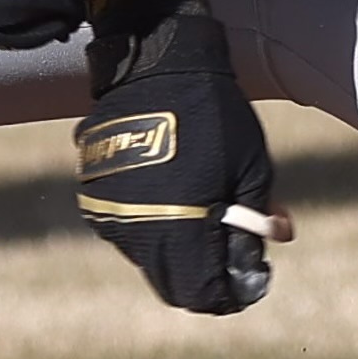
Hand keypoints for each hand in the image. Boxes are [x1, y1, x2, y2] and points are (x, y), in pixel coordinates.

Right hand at [74, 0, 279, 314]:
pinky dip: (156, 225)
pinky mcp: (95, 199)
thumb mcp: (252, 169)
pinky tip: (177, 189)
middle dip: (207, 273)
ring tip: (207, 206)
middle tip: (235, 246)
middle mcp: (136, 233)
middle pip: (174, 284)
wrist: (158, 64)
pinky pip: (130, 232)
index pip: (203, 294)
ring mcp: (110, 217)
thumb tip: (263, 255)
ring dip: (180, 249)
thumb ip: (255, 221)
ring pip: (152, 259)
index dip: (232, 292)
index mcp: (178, 230)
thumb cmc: (216, 115)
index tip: (252, 275)